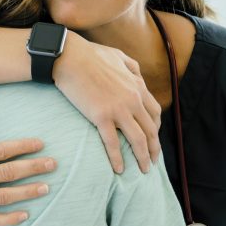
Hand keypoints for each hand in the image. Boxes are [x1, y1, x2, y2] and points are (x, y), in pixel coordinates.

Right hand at [0, 117, 54, 225]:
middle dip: (33, 167)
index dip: (22, 147)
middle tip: (53, 164)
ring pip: (5, 196)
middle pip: (8, 172)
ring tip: (46, 187)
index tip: (41, 144)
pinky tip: (26, 215)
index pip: (0, 151)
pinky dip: (9, 218)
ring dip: (28, 191)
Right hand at [53, 34, 160, 173]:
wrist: (70, 57)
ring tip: (143, 170)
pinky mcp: (101, 116)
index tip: (152, 138)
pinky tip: (119, 169)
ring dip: (143, 157)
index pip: (155, 112)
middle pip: (151, 130)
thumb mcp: (118, 56)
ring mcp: (119, 109)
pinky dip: (118, 158)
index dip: (156, 128)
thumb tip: (138, 76)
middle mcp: (133, 99)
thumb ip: (132, 67)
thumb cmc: (90, 55)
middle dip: (154, 148)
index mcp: (137, 86)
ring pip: (138, 139)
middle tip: (153, 161)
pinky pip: (113, 143)